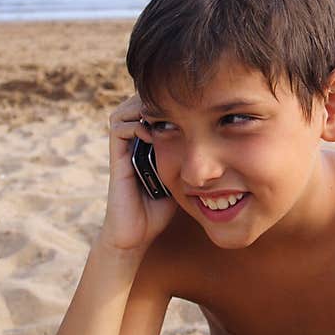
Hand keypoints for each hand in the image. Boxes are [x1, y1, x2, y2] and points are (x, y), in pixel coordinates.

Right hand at [101, 94, 176, 252]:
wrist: (136, 235)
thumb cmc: (160, 209)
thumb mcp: (181, 177)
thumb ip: (190, 158)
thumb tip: (217, 144)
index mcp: (147, 143)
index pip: (152, 108)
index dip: (167, 101)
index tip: (190, 104)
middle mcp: (133, 143)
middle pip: (137, 103)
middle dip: (155, 99)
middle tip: (177, 104)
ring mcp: (123, 150)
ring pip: (125, 111)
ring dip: (143, 108)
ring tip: (164, 117)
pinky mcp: (117, 160)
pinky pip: (119, 128)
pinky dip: (136, 125)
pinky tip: (153, 134)